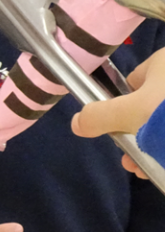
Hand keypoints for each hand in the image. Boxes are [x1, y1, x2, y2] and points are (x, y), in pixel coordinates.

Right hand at [72, 49, 164, 177]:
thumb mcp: (130, 113)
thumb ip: (99, 116)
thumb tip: (76, 122)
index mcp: (164, 62)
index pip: (134, 81)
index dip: (120, 107)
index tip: (119, 132)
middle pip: (153, 104)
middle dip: (139, 134)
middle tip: (134, 160)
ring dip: (157, 143)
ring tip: (149, 169)